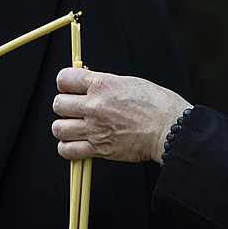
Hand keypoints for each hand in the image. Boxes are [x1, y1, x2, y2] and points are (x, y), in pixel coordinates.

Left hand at [51, 68, 189, 163]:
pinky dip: (67, 148)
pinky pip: (68, 150)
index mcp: (102, 84)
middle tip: (73, 108)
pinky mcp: (99, 149)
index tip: (68, 88)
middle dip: (64, 105)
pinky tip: (76, 143)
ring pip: (58, 128)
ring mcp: (95, 128)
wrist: (169, 128)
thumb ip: (104, 84)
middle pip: (58, 104)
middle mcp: (94, 105)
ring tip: (74, 127)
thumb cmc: (157, 104)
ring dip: (64, 127)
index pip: (64, 79)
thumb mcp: (129, 82)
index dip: (64, 83)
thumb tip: (88, 85)